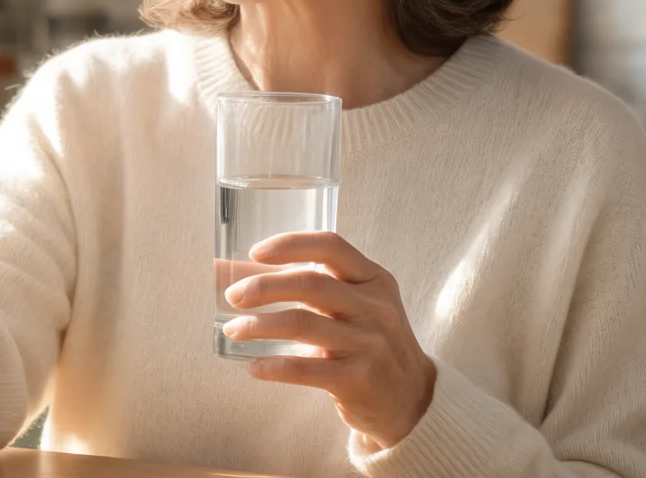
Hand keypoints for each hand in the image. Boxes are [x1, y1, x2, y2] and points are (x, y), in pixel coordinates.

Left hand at [222, 231, 436, 450]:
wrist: (412, 401)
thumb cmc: (371, 345)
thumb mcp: (359, 307)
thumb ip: (314, 288)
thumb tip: (237, 273)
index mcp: (373, 280)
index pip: (331, 246)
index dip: (290, 244)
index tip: (255, 252)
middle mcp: (374, 307)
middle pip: (310, 283)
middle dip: (263, 287)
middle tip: (233, 296)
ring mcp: (368, 344)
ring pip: (302, 324)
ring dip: (258, 326)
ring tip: (233, 329)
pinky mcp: (358, 380)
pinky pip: (304, 369)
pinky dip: (273, 366)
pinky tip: (253, 366)